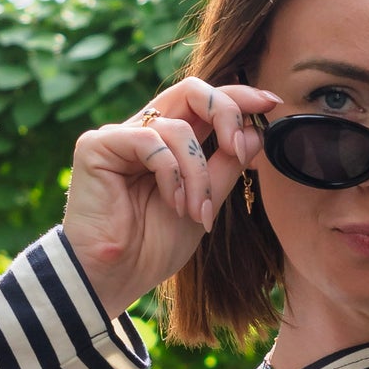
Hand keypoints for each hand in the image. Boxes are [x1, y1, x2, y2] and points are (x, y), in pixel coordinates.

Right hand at [62, 79, 277, 318]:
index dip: (238, 97)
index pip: (204, 103)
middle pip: (191, 91)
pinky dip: (171, 174)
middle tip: (238, 147)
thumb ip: (226, 167)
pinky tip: (172, 203)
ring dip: (198, 174)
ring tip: (195, 211)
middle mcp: (144, 132)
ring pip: (178, 128)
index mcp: (168, 143)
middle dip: (226, 113)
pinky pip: (150, 142)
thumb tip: (255, 132)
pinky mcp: (97, 146)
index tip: (271, 104)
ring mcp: (119, 137)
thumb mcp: (204, 203)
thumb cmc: (153, 246)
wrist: (115, 276)